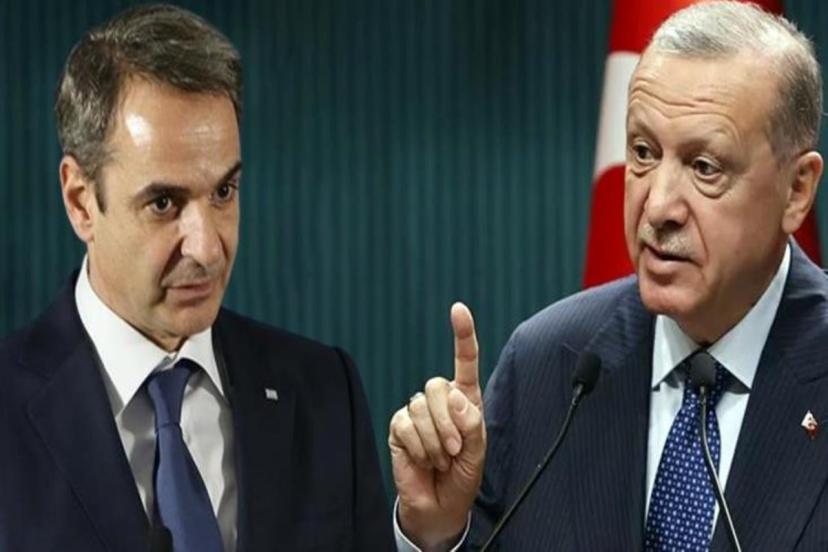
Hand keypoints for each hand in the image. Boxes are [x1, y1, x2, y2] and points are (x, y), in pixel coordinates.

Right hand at [389, 302, 485, 550]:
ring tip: (440, 460)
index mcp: (465, 398)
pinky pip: (406, 425)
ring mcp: (416, 412)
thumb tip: (455, 396)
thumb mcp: (478, 452)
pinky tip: (423, 460)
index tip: (458, 309)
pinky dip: (419, 447)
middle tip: (454, 451)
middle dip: (448, 423)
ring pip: (421, 408)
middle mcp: (440, 400)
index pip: (464, 360)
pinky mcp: (398, 426)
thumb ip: (472, 423)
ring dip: (434, 441)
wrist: (440, 505)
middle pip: (436, 385)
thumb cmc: (463, 476)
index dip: (462, 334)